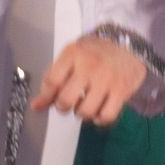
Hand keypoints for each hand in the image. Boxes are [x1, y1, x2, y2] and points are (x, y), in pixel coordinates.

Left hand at [32, 33, 151, 127]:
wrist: (128, 44)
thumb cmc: (94, 53)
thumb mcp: (71, 58)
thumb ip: (53, 80)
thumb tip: (36, 106)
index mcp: (73, 54)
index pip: (52, 81)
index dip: (47, 96)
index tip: (50, 99)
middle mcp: (89, 65)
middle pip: (66, 100)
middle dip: (64, 107)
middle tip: (69, 102)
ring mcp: (107, 78)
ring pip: (85, 112)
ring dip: (82, 113)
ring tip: (85, 105)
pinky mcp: (122, 90)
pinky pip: (106, 116)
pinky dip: (100, 119)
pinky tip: (99, 111)